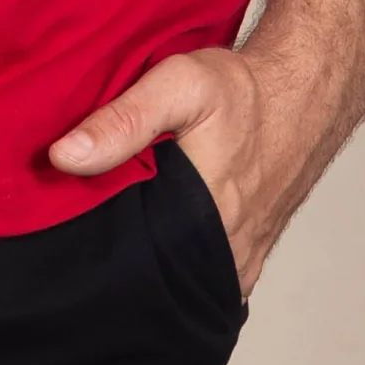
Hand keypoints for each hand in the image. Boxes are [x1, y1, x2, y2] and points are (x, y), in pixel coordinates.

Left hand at [46, 47, 323, 299]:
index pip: (126, 262)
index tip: (60, 229)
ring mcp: (235, 266)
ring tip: (113, 232)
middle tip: (78, 230)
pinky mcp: (241, 263)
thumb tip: (63, 157)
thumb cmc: (243, 91)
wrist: (303, 96)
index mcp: (202, 220)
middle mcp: (221, 256)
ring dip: (143, 262)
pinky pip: (195, 279)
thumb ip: (123, 119)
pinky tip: (151, 236)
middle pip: (146, 277)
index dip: (91, 247)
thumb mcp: (180, 83)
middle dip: (112, 259)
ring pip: (172, 281)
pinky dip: (171, 264)